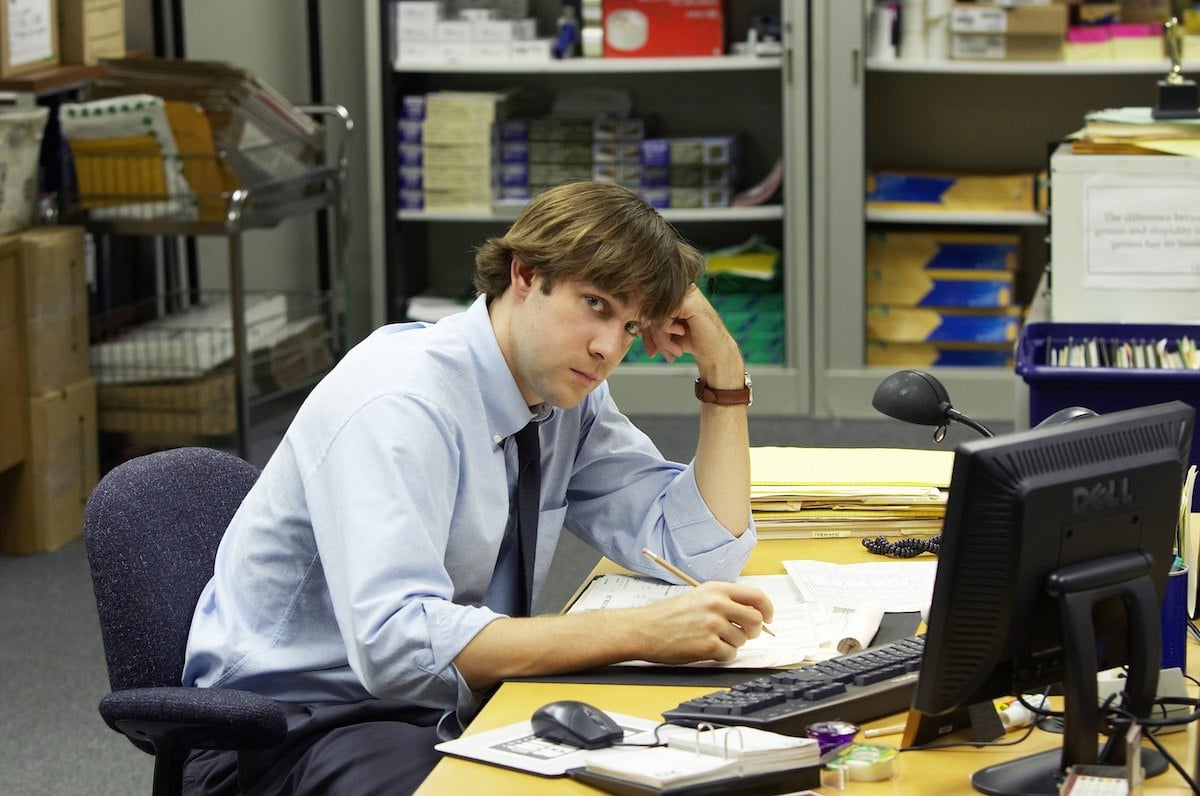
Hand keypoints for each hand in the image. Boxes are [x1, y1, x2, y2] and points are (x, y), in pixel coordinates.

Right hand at [632, 581, 774, 664]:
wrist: (645, 629)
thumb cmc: (669, 615)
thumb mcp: (698, 596)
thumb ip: (724, 600)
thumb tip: (752, 612)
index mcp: (716, 590)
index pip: (755, 596)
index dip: (767, 608)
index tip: (768, 617)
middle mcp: (716, 605)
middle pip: (755, 620)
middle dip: (754, 631)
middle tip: (744, 634)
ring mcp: (712, 626)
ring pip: (742, 640)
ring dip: (733, 644)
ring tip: (713, 640)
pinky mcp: (707, 646)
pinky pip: (730, 655)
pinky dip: (722, 656)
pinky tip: (708, 650)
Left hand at [641, 286, 740, 374]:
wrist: (714, 350)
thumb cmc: (690, 340)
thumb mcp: (664, 331)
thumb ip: (648, 322)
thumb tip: (623, 321)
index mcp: (670, 292)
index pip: (645, 305)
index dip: (643, 328)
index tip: (649, 347)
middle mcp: (677, 288)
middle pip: (647, 309)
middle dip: (649, 335)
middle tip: (654, 352)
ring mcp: (684, 292)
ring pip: (654, 313)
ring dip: (659, 337)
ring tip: (669, 350)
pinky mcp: (689, 301)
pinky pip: (663, 315)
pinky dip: (666, 332)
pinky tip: (679, 337)